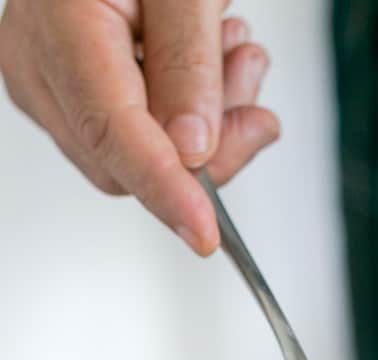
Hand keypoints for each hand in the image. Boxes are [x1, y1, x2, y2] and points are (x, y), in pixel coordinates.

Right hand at [0, 0, 278, 254]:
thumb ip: (187, 60)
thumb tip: (193, 149)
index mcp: (59, 23)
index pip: (113, 133)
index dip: (166, 189)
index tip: (206, 233)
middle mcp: (38, 64)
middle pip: (129, 164)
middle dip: (207, 151)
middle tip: (254, 104)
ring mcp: (49, 84)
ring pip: (138, 158)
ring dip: (206, 130)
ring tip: (238, 60)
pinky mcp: (71, 93)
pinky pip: (136, 139)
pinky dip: (186, 120)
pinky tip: (211, 71)